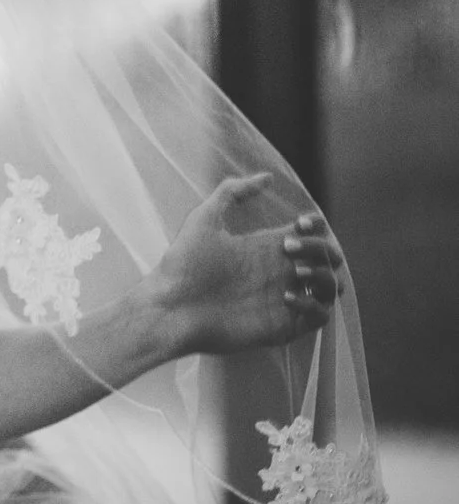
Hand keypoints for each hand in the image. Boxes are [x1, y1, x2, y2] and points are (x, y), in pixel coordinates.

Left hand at [143, 174, 343, 356]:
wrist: (171, 308)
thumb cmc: (183, 265)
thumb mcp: (204, 219)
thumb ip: (232, 192)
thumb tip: (267, 177)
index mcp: (266, 248)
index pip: (311, 235)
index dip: (316, 226)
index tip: (300, 223)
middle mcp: (280, 273)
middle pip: (327, 258)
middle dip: (319, 247)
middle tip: (287, 247)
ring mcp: (285, 300)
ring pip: (332, 287)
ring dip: (324, 275)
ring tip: (294, 271)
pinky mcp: (284, 326)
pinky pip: (322, 317)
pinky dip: (314, 304)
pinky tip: (287, 296)